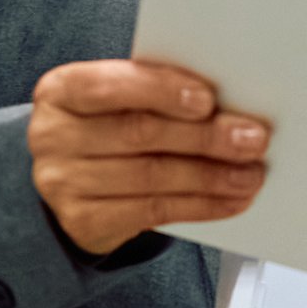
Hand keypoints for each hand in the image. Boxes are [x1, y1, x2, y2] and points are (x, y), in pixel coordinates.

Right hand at [31, 58, 267, 255]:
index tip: (208, 99)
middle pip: (140, 133)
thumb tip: (226, 104)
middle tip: (252, 138)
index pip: (111, 85)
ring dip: (212, 176)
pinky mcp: (83, 221)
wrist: (68, 177)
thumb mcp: (116, 99)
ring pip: (152, 177)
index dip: (161, 90)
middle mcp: (53, 136)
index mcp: (62, 90)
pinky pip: (152, 212)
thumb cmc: (104, 127)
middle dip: (204, 136)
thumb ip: (155, 93)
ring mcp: (63, 183)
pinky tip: (230, 199)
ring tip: (251, 173)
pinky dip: (201, 205)